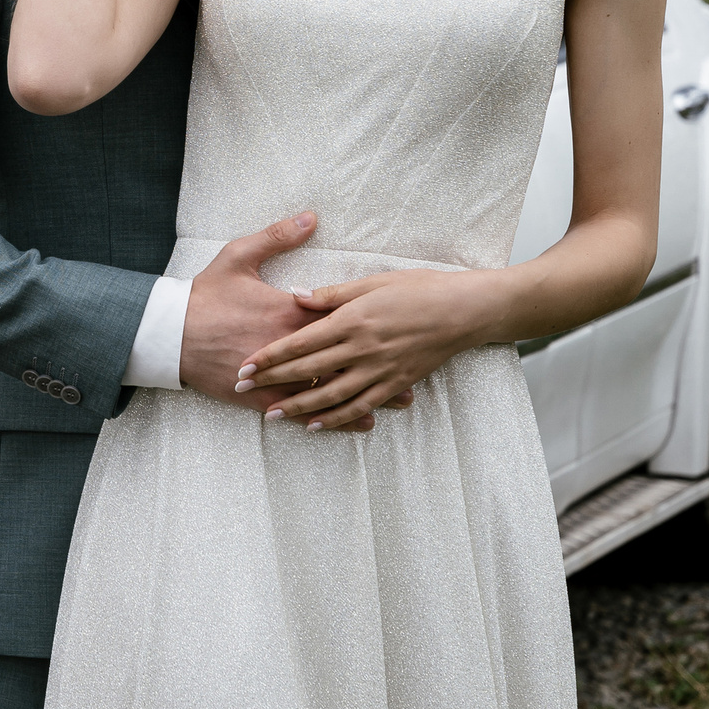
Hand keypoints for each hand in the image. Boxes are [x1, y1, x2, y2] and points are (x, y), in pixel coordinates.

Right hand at [180, 212, 410, 432]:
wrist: (168, 333)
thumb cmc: (203, 295)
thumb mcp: (238, 256)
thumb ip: (277, 236)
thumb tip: (310, 215)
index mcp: (288, 311)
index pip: (338, 319)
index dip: (372, 325)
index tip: (403, 327)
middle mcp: (289, 346)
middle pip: (345, 358)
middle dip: (381, 365)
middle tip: (416, 369)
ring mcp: (277, 374)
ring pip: (331, 388)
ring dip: (367, 395)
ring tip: (400, 401)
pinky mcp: (261, 397)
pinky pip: (304, 410)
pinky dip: (332, 418)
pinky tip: (356, 422)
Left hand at [234, 268, 498, 429]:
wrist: (464, 311)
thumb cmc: (418, 288)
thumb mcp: (372, 282)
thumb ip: (331, 294)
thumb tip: (295, 296)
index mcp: (352, 320)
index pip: (301, 342)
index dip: (270, 355)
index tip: (245, 364)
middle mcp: (363, 349)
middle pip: (308, 371)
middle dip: (273, 381)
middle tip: (244, 390)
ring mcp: (380, 370)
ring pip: (331, 396)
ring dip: (299, 408)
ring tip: (272, 416)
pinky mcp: (396, 384)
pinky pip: (361, 406)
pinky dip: (337, 419)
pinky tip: (317, 426)